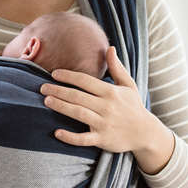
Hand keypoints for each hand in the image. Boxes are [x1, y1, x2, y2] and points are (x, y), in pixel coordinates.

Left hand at [39, 47, 172, 171]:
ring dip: (61, 106)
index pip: (86, 81)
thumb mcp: (128, 85)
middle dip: (58, 90)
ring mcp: (104, 124)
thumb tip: (110, 48)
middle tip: (41, 87)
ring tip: (47, 100)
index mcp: (111, 92)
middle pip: (78, 96)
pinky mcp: (102, 139)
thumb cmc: (133, 107)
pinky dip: (70, 137)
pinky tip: (57, 132)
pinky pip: (83, 139)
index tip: (54, 73)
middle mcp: (106, 107)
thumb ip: (117, 67)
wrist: (145, 133)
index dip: (69, 76)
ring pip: (78, 114)